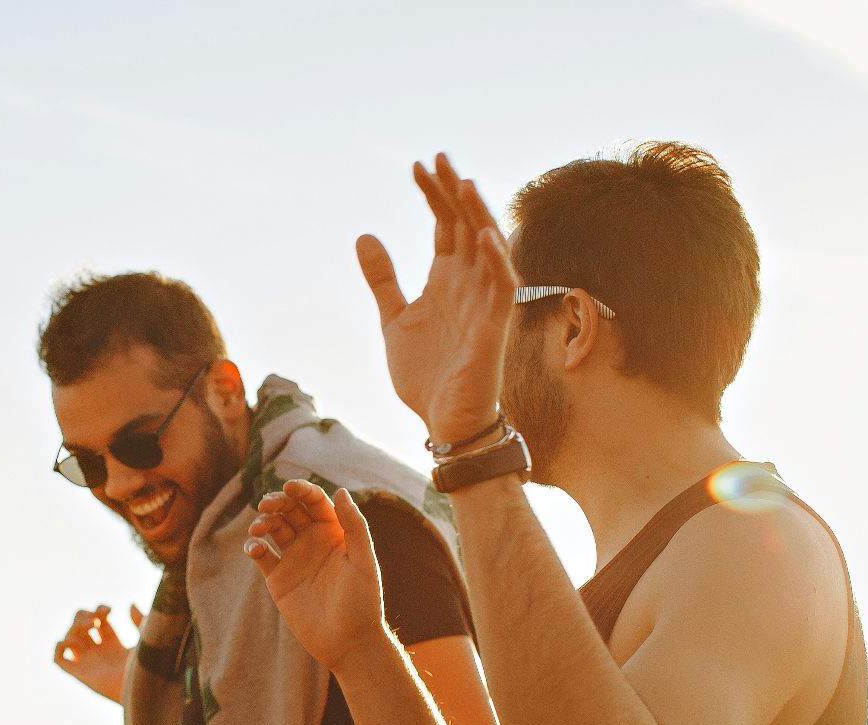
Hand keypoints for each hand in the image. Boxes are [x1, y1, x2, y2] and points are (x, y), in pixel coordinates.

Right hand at [53, 603, 141, 703]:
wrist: (143, 690)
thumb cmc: (149, 668)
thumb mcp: (146, 639)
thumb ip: (140, 621)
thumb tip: (129, 605)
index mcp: (114, 645)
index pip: (98, 622)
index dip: (99, 611)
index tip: (109, 611)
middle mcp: (98, 653)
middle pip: (80, 627)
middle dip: (83, 616)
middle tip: (95, 619)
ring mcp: (88, 663)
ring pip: (69, 638)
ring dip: (74, 627)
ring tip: (90, 627)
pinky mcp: (80, 673)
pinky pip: (59, 659)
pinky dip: (60, 646)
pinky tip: (75, 641)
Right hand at [246, 482, 387, 670]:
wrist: (348, 642)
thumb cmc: (363, 602)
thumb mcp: (363, 561)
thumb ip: (355, 526)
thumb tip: (341, 491)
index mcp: (335, 532)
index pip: (315, 502)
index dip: (302, 490)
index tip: (289, 487)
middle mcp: (313, 541)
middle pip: (290, 510)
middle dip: (277, 502)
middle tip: (267, 504)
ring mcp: (294, 559)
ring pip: (273, 528)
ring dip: (263, 522)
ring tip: (258, 527)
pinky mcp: (278, 579)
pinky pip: (261, 555)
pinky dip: (253, 547)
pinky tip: (254, 548)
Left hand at [357, 153, 517, 443]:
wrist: (444, 422)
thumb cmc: (427, 374)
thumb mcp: (394, 319)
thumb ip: (383, 279)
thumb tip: (364, 235)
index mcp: (447, 279)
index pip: (445, 225)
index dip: (433, 195)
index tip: (416, 165)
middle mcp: (470, 284)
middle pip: (466, 226)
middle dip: (453, 193)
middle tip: (437, 158)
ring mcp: (484, 303)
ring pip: (487, 249)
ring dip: (476, 216)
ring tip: (461, 183)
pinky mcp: (494, 329)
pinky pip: (502, 289)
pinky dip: (497, 261)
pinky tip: (485, 236)